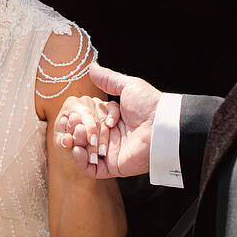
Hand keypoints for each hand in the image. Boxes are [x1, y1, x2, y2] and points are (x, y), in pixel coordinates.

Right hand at [56, 62, 158, 178]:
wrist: (161, 126)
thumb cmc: (149, 105)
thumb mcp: (128, 86)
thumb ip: (108, 79)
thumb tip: (92, 67)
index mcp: (113, 120)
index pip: (88, 120)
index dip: (79, 118)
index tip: (75, 114)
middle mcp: (111, 137)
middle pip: (84, 136)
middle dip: (76, 130)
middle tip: (76, 124)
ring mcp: (111, 153)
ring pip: (85, 152)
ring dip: (77, 143)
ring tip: (78, 134)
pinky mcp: (113, 167)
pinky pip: (91, 169)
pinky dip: (80, 161)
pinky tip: (78, 149)